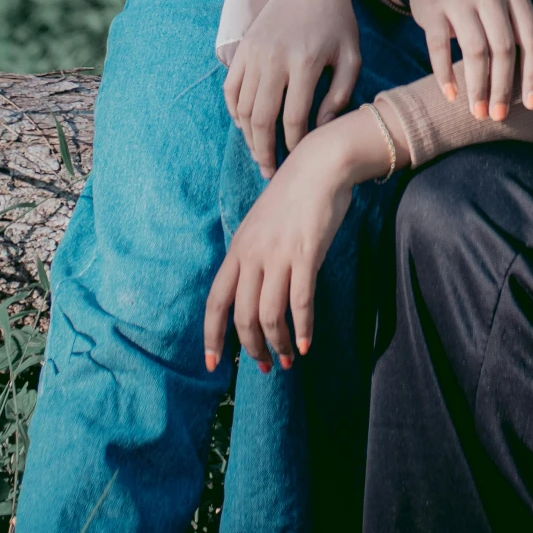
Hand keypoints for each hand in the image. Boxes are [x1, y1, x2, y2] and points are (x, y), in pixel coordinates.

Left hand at [204, 107, 394, 370]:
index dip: (212, 336)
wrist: (319, 165)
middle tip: (264, 367)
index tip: (213, 364)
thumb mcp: (260, 224)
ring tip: (288, 359)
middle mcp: (253, 255)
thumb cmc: (293, 196)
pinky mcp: (305, 254)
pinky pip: (300, 303)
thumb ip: (253, 255)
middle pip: (242, 316)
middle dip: (252, 349)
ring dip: (277, 344)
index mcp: (238, 248)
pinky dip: (301, 329)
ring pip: (269, 315)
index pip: (216, 301)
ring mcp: (278, 255)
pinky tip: (305, 344)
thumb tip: (252, 291)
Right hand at [224, 0, 359, 176]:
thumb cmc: (336, 19)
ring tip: (259, 152)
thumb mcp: (351, 56)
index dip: (295, 145)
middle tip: (270, 171)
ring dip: (248, 135)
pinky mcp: (242, 48)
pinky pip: (230, 88)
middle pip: (262, 119)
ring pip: (242, 107)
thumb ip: (340, 95)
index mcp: (306, 62)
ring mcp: (254, 53)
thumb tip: (321, 129)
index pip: (294, 118)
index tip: (297, 159)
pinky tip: (245, 126)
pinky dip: (234, 111)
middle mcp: (275, 59)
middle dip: (264, 151)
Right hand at [399, 0, 532, 121]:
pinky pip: (439, 46)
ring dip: (477, 86)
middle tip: (499, 115)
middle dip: (502, 87)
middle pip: (503, 47)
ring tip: (478, 112)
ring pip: (474, 49)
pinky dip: (445, 74)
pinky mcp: (432, 8)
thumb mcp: (510, 9)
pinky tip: (451, 95)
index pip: (532, 39)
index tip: (532, 106)